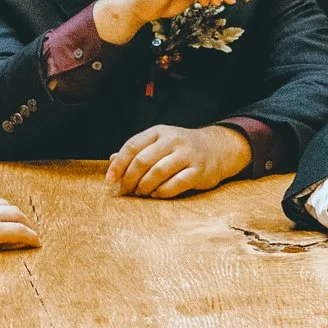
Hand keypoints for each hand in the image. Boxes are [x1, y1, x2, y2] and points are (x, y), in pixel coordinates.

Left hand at [106, 124, 250, 197]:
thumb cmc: (181, 148)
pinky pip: (176, 184)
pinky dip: (162, 192)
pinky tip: (155, 195)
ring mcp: (187, 155)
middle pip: (143, 160)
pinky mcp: (199, 171)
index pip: (132, 146)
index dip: (119, 164)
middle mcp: (173, 140)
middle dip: (129, 178)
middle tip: (124, 190)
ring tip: (139, 193)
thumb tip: (111, 159)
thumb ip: (137, 150)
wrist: (217, 148)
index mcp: (159, 132)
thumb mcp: (159, 142)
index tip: (110, 179)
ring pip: (158, 172)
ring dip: (144, 186)